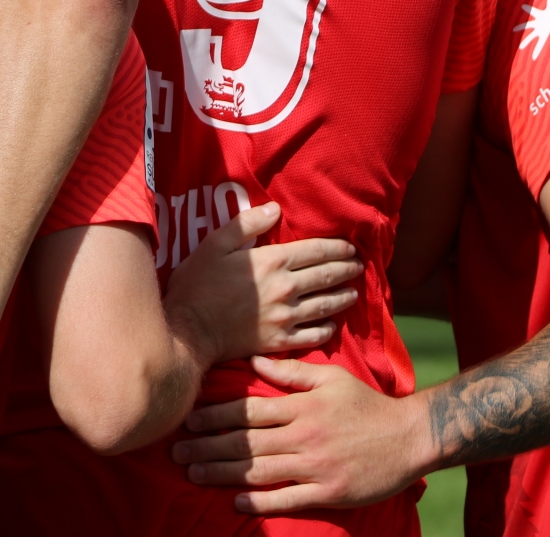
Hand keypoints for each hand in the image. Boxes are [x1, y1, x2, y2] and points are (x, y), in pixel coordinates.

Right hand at [166, 204, 361, 360]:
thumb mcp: (214, 244)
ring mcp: (286, 317)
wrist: (190, 331)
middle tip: (359, 266)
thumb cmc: (198, 284)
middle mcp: (286, 288)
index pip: (315, 251)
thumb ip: (246, 225)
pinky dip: (327, 328)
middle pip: (326, 276)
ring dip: (343, 297)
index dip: (337, 248)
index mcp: (272, 261)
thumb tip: (275, 209)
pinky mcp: (281, 341)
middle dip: (346, 269)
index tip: (351, 248)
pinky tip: (332, 324)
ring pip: (326, 306)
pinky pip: (313, 335)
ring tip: (353, 292)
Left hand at [170, 355, 432, 512]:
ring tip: (193, 474)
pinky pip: (288, 499)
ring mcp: (316, 467)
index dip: (214, 416)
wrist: (410, 437)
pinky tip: (235, 501)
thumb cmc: (368, 404)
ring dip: (223, 474)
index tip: (186, 420)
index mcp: (302, 407)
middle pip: (246, 443)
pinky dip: (260, 502)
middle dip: (207, 447)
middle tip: (175, 453)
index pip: (248, 412)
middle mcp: (304, 436)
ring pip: (260, 471)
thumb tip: (255, 359)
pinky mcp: (329, 492)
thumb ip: (291, 373)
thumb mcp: (330, 378)